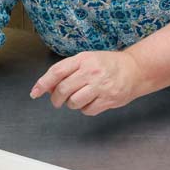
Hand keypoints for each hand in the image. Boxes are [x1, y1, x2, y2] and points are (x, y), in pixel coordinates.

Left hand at [30, 51, 147, 116]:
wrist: (135, 69)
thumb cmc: (107, 64)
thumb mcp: (86, 60)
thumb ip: (67, 71)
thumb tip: (48, 87)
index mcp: (83, 59)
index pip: (57, 72)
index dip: (43, 83)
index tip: (35, 92)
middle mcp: (91, 72)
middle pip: (63, 90)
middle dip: (56, 99)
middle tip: (57, 101)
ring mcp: (100, 86)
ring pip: (74, 102)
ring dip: (71, 104)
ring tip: (78, 98)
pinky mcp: (109, 99)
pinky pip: (87, 110)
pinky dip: (85, 109)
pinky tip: (91, 101)